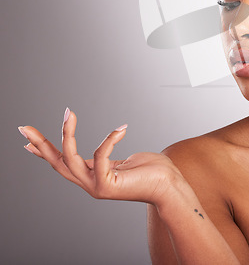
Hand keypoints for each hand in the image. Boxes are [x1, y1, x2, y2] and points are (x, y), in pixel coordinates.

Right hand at [18, 108, 185, 207]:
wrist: (170, 186)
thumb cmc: (151, 171)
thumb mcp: (121, 162)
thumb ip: (105, 158)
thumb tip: (98, 150)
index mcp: (92, 176)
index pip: (62, 163)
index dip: (43, 151)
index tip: (26, 140)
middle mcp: (90, 184)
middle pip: (58, 163)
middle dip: (40, 144)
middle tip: (25, 127)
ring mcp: (97, 186)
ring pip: (70, 159)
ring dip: (66, 134)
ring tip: (69, 114)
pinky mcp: (108, 185)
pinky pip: (101, 156)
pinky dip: (109, 139)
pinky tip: (121, 128)